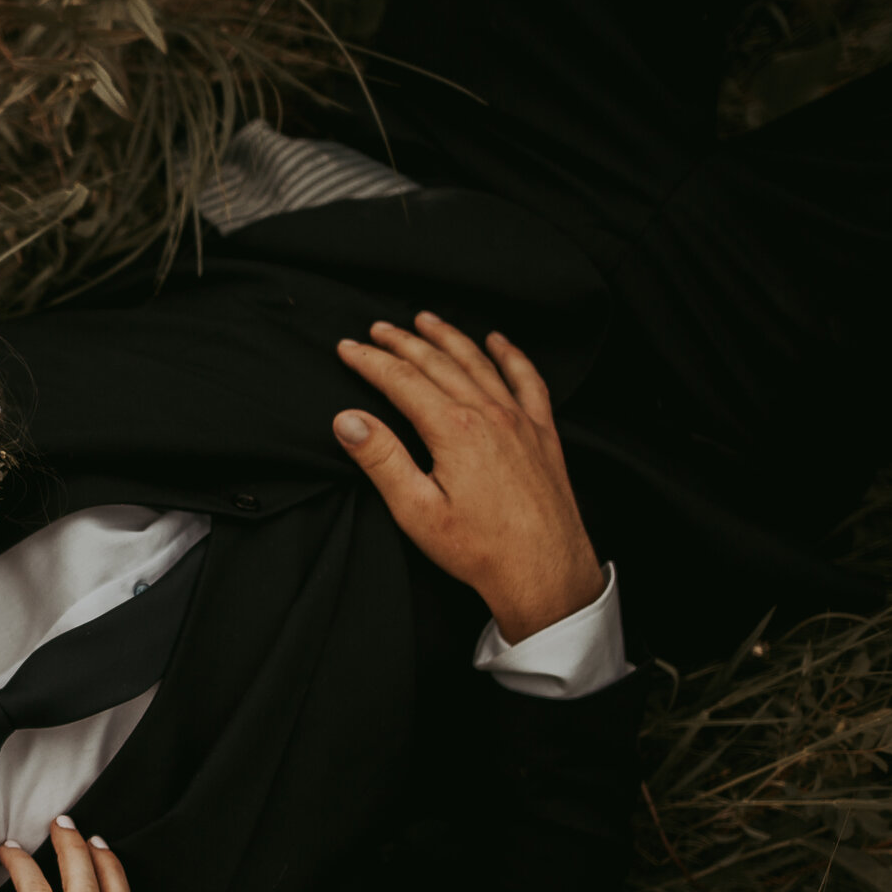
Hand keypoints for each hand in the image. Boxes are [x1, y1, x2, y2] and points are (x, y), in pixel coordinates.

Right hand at [333, 312, 606, 641]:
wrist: (544, 571)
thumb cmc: (479, 549)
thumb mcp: (416, 510)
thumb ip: (381, 459)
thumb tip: (348, 420)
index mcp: (454, 429)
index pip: (402, 381)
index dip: (370, 361)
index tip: (347, 348)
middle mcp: (489, 414)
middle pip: (438, 363)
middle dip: (403, 342)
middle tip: (377, 328)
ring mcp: (520, 420)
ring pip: (479, 362)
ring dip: (449, 337)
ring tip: (426, 320)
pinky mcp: (543, 433)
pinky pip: (528, 379)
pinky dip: (511, 355)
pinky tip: (500, 341)